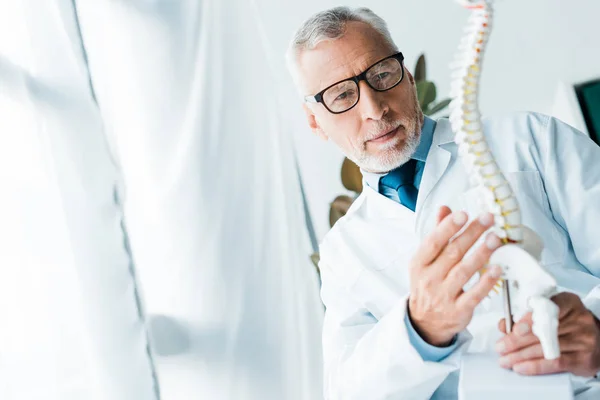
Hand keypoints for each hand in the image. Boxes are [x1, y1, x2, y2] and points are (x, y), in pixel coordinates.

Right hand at [408, 206, 502, 346]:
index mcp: (419, 264)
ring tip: (495, 238)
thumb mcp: (426, 261)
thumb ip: (437, 234)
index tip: (463, 214)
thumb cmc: (428, 285)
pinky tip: (498, 269)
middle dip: (471, 233)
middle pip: (452, 253)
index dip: (448, 227)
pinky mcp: (459, 311)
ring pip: (464, 271)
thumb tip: (445, 208)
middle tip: (488, 218)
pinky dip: (486, 282)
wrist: (425, 322)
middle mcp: (429, 279)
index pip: (433, 242)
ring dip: (481, 254)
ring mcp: (443, 296)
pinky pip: (474, 295)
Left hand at [496, 292, 599, 376]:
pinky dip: (535, 366)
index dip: (529, 319)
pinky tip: (521, 367)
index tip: (514, 329)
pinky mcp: (584, 359)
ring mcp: (584, 339)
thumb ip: (526, 316)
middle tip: (500, 347)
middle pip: (543, 331)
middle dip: (516, 341)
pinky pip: (555, 363)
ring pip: (546, 348)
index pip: (548, 307)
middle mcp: (579, 319)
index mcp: (569, 302)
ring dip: (521, 356)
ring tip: (505, 359)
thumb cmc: (568, 325)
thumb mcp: (550, 313)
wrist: (597, 340)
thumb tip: (503, 325)